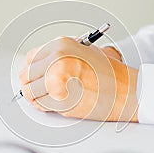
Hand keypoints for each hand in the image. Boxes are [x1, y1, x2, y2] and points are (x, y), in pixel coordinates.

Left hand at [19, 37, 138, 121]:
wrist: (127, 90)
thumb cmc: (108, 73)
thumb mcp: (83, 51)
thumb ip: (58, 55)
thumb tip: (36, 66)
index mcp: (60, 45)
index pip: (30, 58)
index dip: (32, 70)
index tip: (35, 77)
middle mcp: (56, 59)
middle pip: (25, 76)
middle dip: (32, 85)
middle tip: (41, 90)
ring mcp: (56, 79)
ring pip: (30, 92)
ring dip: (37, 98)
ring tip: (51, 97)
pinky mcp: (60, 99)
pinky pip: (40, 106)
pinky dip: (45, 107)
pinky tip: (58, 103)